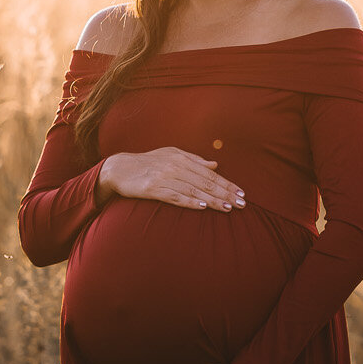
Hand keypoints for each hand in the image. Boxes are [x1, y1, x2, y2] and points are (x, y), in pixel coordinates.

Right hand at [98, 148, 244, 211]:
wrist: (120, 168)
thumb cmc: (148, 162)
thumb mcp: (171, 155)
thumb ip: (194, 160)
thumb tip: (215, 165)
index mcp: (182, 158)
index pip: (210, 173)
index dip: (227, 184)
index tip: (242, 193)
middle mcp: (175, 166)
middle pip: (205, 182)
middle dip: (226, 193)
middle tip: (242, 204)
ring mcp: (164, 178)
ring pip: (194, 190)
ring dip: (212, 199)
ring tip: (228, 207)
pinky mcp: (153, 189)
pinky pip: (174, 196)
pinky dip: (189, 201)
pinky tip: (202, 207)